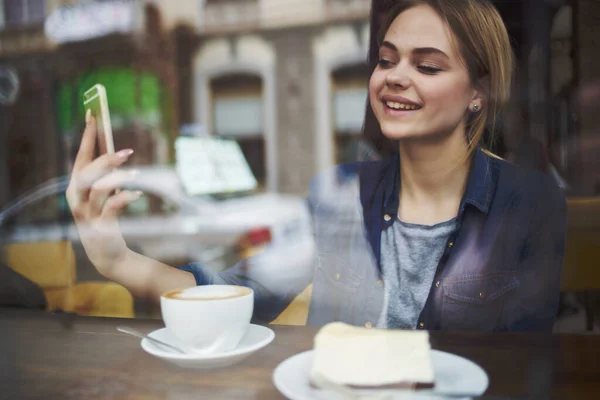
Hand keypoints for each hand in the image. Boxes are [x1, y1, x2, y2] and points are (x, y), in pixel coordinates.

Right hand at [66, 110, 139, 273]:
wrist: (106, 253)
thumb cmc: (105, 217)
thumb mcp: (103, 194)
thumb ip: (106, 175)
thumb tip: (118, 150)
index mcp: (76, 186)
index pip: (80, 157)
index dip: (87, 137)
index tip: (94, 116)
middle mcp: (77, 198)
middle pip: (88, 172)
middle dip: (106, 159)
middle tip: (127, 151)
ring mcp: (87, 214)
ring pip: (98, 188)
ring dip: (117, 178)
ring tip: (135, 174)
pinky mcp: (101, 227)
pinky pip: (112, 208)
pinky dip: (125, 197)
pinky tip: (137, 193)